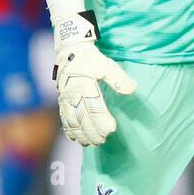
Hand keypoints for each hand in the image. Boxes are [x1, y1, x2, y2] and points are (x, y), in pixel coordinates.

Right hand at [52, 9, 135, 146]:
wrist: (69, 51)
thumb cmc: (90, 59)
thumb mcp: (106, 64)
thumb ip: (118, 78)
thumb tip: (131, 89)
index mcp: (84, 85)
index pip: (93, 106)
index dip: (101, 119)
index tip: (111, 129)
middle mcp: (72, 93)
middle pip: (82, 117)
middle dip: (92, 131)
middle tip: (102, 141)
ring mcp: (65, 99)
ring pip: (72, 120)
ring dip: (81, 133)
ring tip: (91, 143)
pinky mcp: (61, 101)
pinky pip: (64, 118)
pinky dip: (69, 130)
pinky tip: (76, 139)